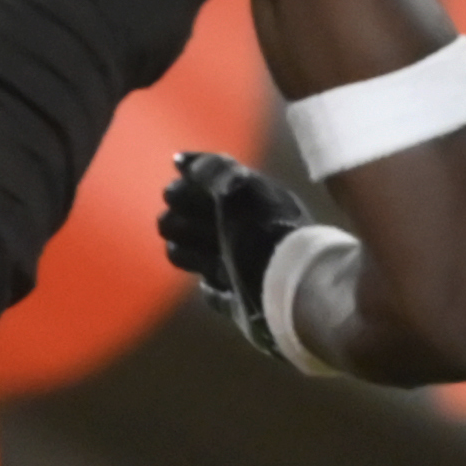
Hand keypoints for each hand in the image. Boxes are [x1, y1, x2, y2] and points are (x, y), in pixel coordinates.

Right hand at [159, 150, 314, 358]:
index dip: (184, 191)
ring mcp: (243, 269)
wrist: (292, 287)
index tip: (173, 197)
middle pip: (195, 223)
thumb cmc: (263, 231)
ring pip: (199, 257)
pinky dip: (211, 289)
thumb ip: (210, 170)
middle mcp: (245, 234)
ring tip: (184, 253)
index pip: (205, 190)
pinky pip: (216, 294)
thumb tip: (180, 161)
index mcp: (247, 203)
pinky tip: (209, 283)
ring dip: (186, 252)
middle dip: (179, 222)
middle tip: (177, 226)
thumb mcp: (237, 188)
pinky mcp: (241, 303)